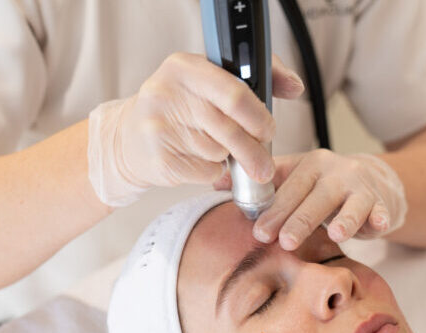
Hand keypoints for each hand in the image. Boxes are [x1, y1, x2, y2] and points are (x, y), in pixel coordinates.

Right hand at [87, 52, 304, 206]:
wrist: (128, 140)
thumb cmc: (180, 108)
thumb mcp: (210, 83)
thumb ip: (257, 80)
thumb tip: (296, 86)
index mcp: (184, 67)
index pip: (235, 93)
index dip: (259, 116)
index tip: (268, 130)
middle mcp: (167, 93)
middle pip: (231, 130)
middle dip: (254, 151)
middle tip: (262, 163)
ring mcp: (159, 128)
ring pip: (220, 152)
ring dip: (228, 159)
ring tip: (215, 151)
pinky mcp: (159, 160)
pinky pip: (206, 173)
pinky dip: (211, 173)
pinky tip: (197, 161)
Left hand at [217, 150, 407, 249]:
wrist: (372, 182)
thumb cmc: (323, 186)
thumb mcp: (293, 177)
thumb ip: (260, 183)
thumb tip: (213, 182)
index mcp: (309, 164)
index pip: (288, 187)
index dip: (273, 209)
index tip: (258, 231)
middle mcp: (335, 171)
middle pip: (316, 197)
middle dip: (300, 220)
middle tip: (285, 241)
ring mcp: (360, 186)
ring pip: (351, 204)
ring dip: (343, 219)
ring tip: (334, 234)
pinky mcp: (381, 202)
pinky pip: (381, 210)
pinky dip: (381, 218)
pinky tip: (379, 226)